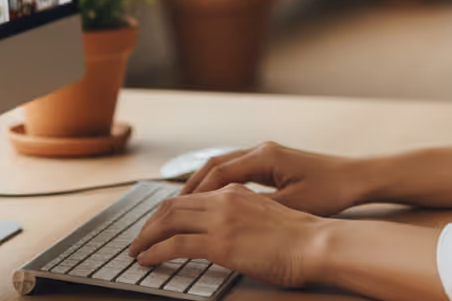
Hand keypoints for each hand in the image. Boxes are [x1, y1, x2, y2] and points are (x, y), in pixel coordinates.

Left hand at [127, 184, 328, 288]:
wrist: (315, 243)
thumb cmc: (301, 237)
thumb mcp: (269, 216)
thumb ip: (244, 218)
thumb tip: (231, 234)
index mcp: (237, 191)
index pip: (192, 196)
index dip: (168, 210)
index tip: (157, 224)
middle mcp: (225, 198)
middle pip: (173, 204)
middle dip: (150, 222)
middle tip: (138, 238)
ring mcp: (221, 219)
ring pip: (168, 221)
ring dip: (146, 236)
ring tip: (136, 250)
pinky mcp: (219, 242)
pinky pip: (175, 245)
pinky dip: (154, 252)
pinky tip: (146, 261)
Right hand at [181, 141, 363, 215]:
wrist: (355, 176)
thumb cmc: (330, 189)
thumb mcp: (292, 203)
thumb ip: (258, 206)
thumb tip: (225, 215)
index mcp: (264, 156)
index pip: (218, 172)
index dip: (194, 193)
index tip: (175, 210)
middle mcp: (261, 150)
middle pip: (214, 165)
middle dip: (190, 187)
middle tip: (169, 209)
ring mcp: (266, 154)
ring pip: (224, 166)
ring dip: (203, 184)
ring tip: (184, 206)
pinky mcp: (272, 162)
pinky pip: (236, 170)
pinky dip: (219, 184)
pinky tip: (212, 201)